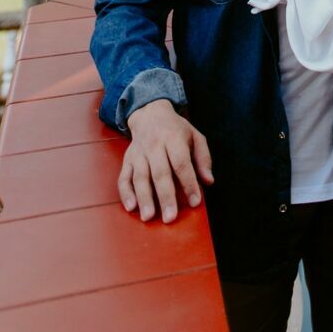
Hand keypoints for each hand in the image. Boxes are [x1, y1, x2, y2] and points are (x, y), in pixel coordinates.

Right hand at [119, 98, 213, 222]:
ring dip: (144, 198)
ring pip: (140, 177)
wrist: (150, 113)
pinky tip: (131, 208)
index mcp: (174, 139)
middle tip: (170, 218)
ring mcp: (139, 154)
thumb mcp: (195, 136)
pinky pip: (124, 178)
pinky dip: (126, 193)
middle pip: (160, 173)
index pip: (181, 163)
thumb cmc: (176, 130)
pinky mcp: (127, 160)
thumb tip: (208, 181)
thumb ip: (203, 158)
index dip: (189, 182)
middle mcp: (154, 146)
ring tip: (149, 217)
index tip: (195, 202)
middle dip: (165, 196)